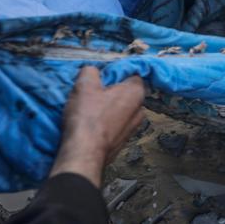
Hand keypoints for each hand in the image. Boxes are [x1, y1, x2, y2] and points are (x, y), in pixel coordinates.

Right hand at [53, 67, 146, 186]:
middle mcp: (140, 110)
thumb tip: (92, 71)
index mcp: (136, 93)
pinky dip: (106, 121)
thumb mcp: (85, 85)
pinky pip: (115, 123)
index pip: (132, 73)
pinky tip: (91, 122)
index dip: (115, 71)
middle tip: (92, 91)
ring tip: (89, 107)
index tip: (101, 75)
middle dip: (111, 90)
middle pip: (125, 92)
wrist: (84, 153)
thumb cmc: (88, 117)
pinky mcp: (123, 140)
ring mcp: (133, 127)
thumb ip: (91, 71)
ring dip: (107, 106)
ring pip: (120, 109)